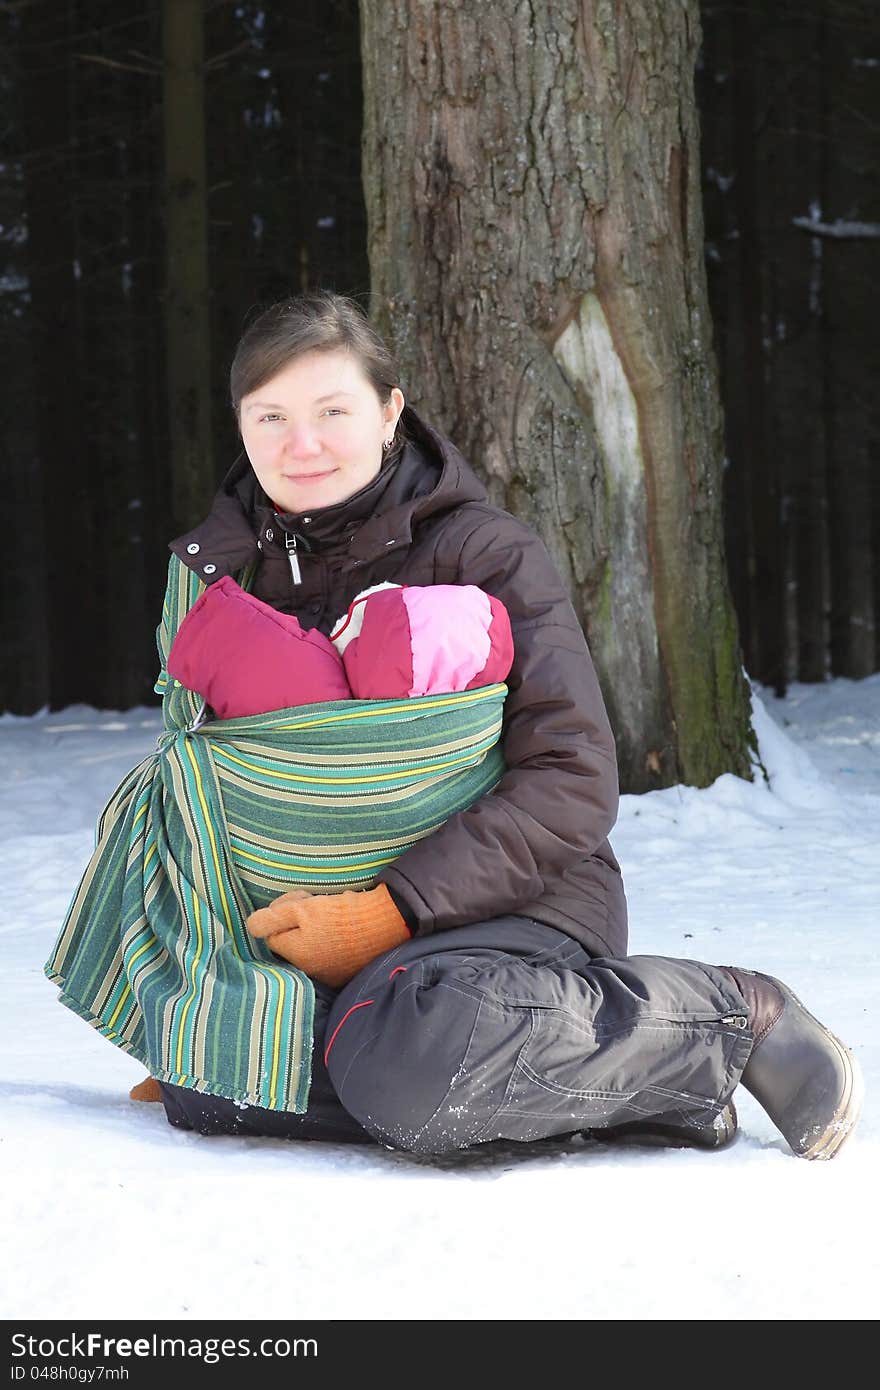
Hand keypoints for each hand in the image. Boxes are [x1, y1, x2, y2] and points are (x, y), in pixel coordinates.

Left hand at [246, 885, 409, 988]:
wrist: (385, 923)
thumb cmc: (341, 914)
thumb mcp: (302, 909)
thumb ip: (272, 918)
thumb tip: (252, 926)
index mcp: (295, 955)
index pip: (272, 935)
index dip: (281, 913)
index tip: (298, 901)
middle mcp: (309, 971)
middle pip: (290, 943)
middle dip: (295, 924)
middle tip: (313, 904)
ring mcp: (329, 975)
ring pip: (309, 950)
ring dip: (312, 933)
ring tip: (329, 915)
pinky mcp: (347, 972)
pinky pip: (329, 956)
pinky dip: (330, 942)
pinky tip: (342, 929)